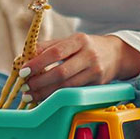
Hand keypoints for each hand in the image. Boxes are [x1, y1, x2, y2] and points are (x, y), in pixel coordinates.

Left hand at [21, 33, 139, 102]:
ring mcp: (94, 72)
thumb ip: (47, 46)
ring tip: (30, 95)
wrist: (116, 55)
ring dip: (46, 93)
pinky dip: (57, 97)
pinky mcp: (97, 85)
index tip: (23, 71)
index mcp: (79, 40)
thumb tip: (24, 56)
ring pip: (67, 86)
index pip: (55, 52)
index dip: (38, 63)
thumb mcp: (70, 41)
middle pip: (61, 72)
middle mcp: (89, 56)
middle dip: (40, 82)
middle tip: (25, 87)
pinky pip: (73, 93)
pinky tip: (45, 98)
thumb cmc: (86, 47)